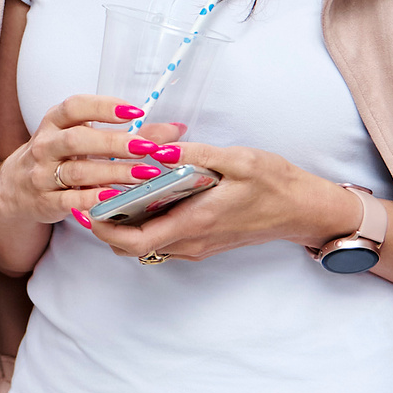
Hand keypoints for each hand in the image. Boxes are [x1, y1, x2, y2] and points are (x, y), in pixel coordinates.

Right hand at [0, 94, 187, 229]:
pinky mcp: (45, 201)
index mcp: (54, 122)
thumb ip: (127, 133)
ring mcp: (42, 174)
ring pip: (78, 172)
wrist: (15, 189)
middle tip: (147, 148)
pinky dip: (92, 200)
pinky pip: (69, 201)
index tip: (135, 111)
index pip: (74, 107)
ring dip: (113, 173)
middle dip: (114, 143)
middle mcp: (45, 145)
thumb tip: (175, 130)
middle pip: (78, 139)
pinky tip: (115, 199)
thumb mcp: (84, 138)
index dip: (104, 107)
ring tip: (145, 175)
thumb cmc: (58, 156)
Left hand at [81, 142, 362, 263]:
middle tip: (93, 193)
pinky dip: (144, 222)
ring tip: (114, 190)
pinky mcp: (203, 242)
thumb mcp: (238, 159)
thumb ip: (194, 154)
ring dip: (125, 224)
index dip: (104, 227)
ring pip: (146, 244)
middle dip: (107, 224)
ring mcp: (197, 245)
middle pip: (132, 246)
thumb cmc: (275, 183)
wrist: (304, 210)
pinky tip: (144, 194)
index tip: (88, 203)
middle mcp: (192, 241)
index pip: (134, 240)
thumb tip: (155, 146)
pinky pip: (163, 239)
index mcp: (195, 222)